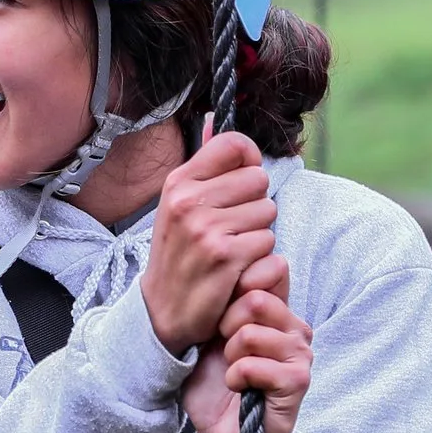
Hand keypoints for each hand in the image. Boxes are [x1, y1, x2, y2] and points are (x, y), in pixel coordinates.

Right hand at [141, 128, 277, 356]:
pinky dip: (259, 258)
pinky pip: (268, 243)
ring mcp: (207, 229)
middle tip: (233, 226)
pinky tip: (237, 268)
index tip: (244, 181)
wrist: (162, 311)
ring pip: (267, 211)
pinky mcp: (226, 257)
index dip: (249, 161)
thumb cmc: (178, 254)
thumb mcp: (178, 205)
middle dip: (255, 203)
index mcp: (178, 182)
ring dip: (259, 232)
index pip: (234, 144)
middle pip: (258, 179)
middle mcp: (189, 201)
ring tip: (232, 248)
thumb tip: (215, 121)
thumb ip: (204, 166)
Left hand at [183, 254, 311, 432]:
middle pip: (254, 299)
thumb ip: (222, 299)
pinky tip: (239, 388)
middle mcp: (295, 326)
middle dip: (227, 325)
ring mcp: (300, 353)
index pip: (268, 269)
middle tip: (225, 350)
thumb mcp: (209, 333)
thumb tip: (223, 263)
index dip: (235, 289)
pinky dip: (235, 378)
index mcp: (278, 310)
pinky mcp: (298, 381)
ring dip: (230, 356)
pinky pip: (252, 365)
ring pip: (250, 332)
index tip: (221, 318)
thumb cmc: (214, 382)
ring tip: (233, 371)